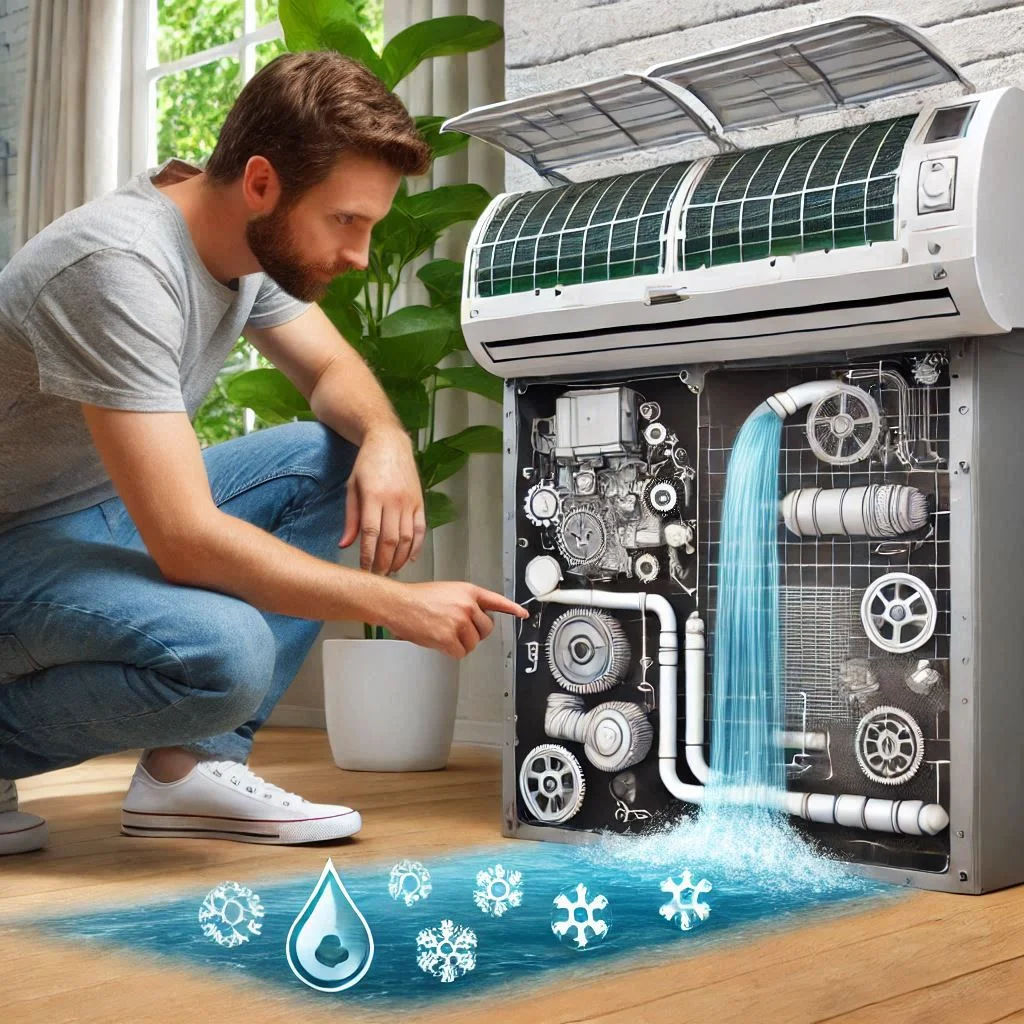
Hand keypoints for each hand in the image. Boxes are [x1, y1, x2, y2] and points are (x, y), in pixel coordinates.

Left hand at [339, 426, 424, 574]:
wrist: (389, 441)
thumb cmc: (366, 464)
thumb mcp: (352, 488)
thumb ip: (350, 518)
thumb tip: (345, 545)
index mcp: (374, 496)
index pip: (371, 533)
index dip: (368, 555)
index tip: (364, 569)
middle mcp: (394, 500)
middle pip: (391, 540)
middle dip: (384, 562)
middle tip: (377, 576)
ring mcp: (410, 501)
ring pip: (407, 539)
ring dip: (399, 559)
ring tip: (391, 571)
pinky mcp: (420, 502)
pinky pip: (421, 530)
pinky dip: (416, 547)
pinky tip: (409, 559)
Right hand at [384, 581, 528, 658]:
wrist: (398, 604)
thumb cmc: (417, 599)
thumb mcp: (447, 592)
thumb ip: (465, 602)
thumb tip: (475, 619)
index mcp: (468, 591)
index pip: (496, 601)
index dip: (511, 609)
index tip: (522, 613)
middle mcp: (467, 605)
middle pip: (486, 629)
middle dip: (474, 634)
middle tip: (458, 631)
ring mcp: (459, 621)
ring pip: (473, 643)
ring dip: (460, 643)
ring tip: (443, 633)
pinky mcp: (449, 637)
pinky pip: (460, 653)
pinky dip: (450, 651)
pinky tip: (439, 641)